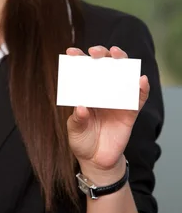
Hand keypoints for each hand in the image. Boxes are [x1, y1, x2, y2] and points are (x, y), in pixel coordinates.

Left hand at [66, 45, 149, 179]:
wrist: (96, 160)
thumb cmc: (82, 140)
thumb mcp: (74, 129)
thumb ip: (78, 118)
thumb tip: (81, 106)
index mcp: (87, 91)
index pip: (83, 70)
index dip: (79, 58)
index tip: (71, 52)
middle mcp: (103, 91)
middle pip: (105, 66)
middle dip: (101, 54)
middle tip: (94, 52)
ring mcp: (117, 99)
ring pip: (123, 75)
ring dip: (123, 62)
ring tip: (118, 55)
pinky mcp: (130, 111)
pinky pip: (138, 98)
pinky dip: (142, 88)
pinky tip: (141, 80)